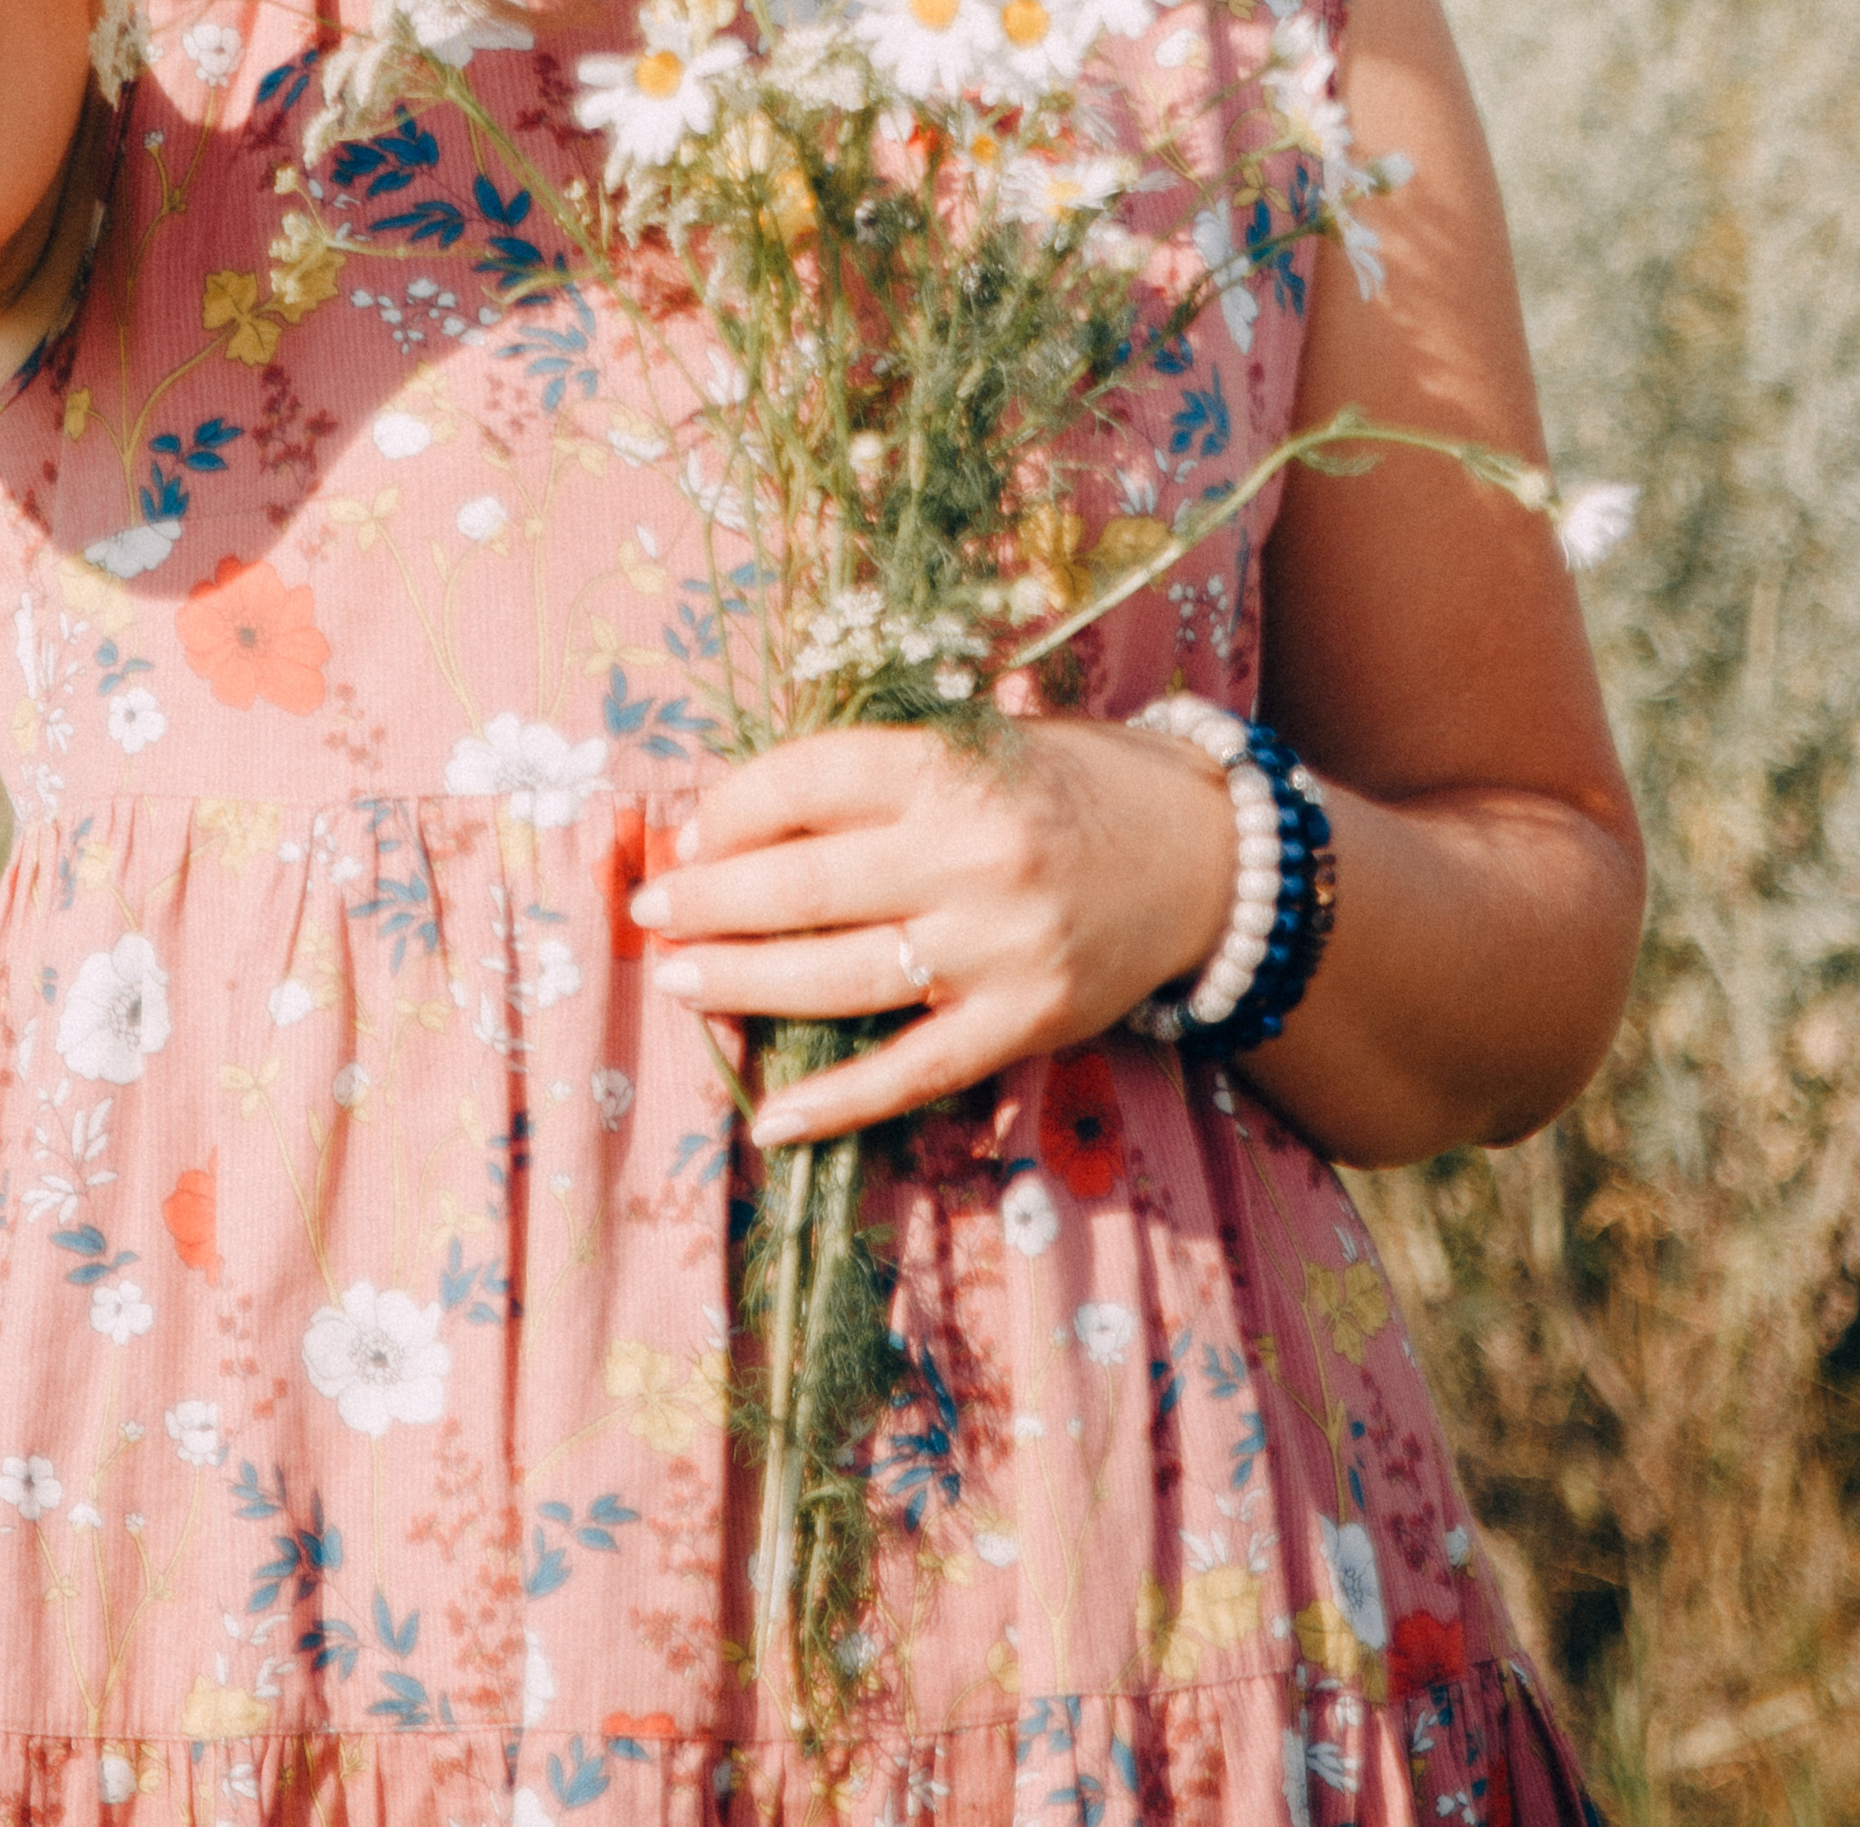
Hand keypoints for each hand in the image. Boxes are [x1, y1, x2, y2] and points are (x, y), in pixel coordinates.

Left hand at [628, 721, 1238, 1144]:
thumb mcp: (984, 742)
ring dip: (742, 982)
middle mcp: (971, 855)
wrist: (1208, 857)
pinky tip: (767, 1118)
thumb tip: (741, 818)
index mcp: (955, 767)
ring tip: (679, 981)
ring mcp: (998, 949)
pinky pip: (910, 1072)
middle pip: (803, 883)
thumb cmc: (1075, 785)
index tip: (688, 833)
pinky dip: (835, 1102)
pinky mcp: (1024, 1024)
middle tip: (652, 911)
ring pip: (837, 976)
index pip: (808, 781)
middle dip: (709, 900)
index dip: (731, 809)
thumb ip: (881, 775)